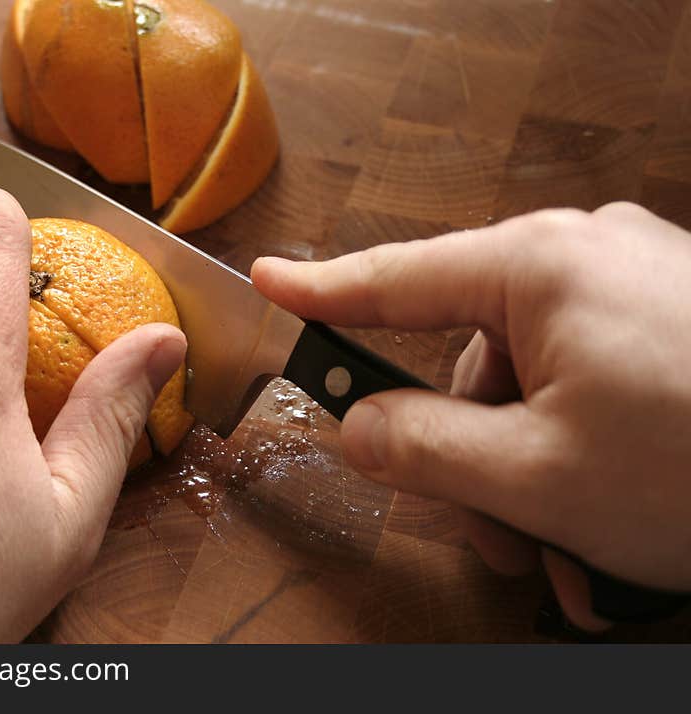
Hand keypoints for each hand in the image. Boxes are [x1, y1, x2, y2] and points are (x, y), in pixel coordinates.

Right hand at [252, 203, 690, 630]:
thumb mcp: (538, 475)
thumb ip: (421, 447)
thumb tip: (356, 424)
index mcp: (540, 267)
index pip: (396, 277)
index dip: (322, 288)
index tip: (270, 282)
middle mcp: (582, 258)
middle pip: (467, 361)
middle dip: (466, 455)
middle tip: (492, 532)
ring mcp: (630, 286)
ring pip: (525, 386)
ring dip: (526, 471)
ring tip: (570, 543)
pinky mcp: (665, 319)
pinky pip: (580, 381)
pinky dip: (574, 449)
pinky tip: (606, 512)